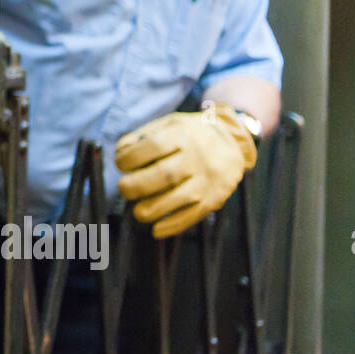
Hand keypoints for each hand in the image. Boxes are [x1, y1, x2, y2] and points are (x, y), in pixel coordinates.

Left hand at [115, 103, 257, 238]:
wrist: (234, 142)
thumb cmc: (191, 134)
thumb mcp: (169, 124)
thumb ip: (143, 136)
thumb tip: (120, 152)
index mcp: (184, 135)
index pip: (153, 146)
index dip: (130, 158)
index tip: (121, 165)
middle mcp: (199, 157)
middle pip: (164, 175)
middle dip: (136, 186)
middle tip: (124, 190)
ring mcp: (209, 179)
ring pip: (179, 198)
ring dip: (152, 209)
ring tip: (138, 212)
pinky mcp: (215, 198)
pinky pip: (193, 215)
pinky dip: (173, 226)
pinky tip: (156, 229)